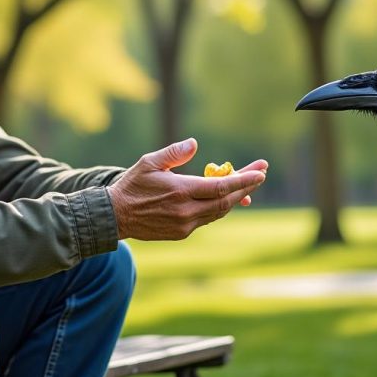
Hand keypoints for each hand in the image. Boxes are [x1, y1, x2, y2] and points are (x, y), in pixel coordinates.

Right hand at [109, 138, 267, 240]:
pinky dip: (220, 208)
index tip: (261, 171)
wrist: (115, 216)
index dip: (244, 179)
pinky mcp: (182, 233)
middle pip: (227, 201)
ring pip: (220, 212)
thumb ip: (173, 154)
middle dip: (247, 187)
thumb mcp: (149, 163)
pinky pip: (208, 219)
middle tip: (261, 173)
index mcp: (181, 191)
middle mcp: (187, 211)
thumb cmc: (132, 185)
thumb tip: (194, 144)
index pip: (221, 187)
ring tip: (249, 184)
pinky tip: (226, 198)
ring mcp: (185, 224)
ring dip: (236, 198)